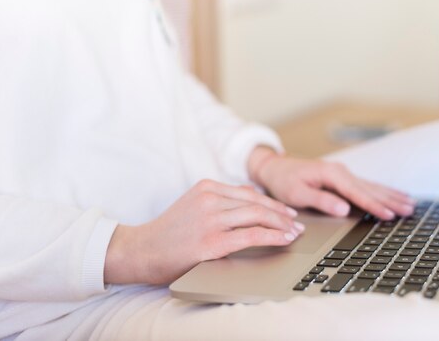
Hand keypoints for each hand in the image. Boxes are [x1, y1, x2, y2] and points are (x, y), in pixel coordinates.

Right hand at [104, 179, 303, 284]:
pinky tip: (283, 240)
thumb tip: (252, 198)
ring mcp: (211, 219)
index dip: (273, 203)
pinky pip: (251, 236)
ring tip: (294, 233)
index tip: (287, 212)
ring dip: (282, 225)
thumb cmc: (169, 232)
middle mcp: (210, 198)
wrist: (141, 250)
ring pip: (258, 216)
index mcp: (207, 187)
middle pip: (257, 203)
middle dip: (282, 214)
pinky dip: (272, 237)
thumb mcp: (194, 205)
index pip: (250, 193)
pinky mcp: (211, 242)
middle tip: (297, 223)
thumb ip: (221, 200)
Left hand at [248, 147, 414, 219]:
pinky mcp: (342, 178)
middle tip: (410, 209)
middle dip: (391, 200)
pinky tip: (393, 195)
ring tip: (410, 203)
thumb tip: (344, 209)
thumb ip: (321, 200)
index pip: (358, 193)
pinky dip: (382, 191)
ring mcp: (343, 174)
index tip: (389, 215)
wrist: (276, 168)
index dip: (374, 206)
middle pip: (371, 189)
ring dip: (391, 195)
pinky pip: (366, 186)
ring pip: (372, 186)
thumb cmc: (284, 181)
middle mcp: (341, 172)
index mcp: (332, 174)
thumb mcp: (297, 193)